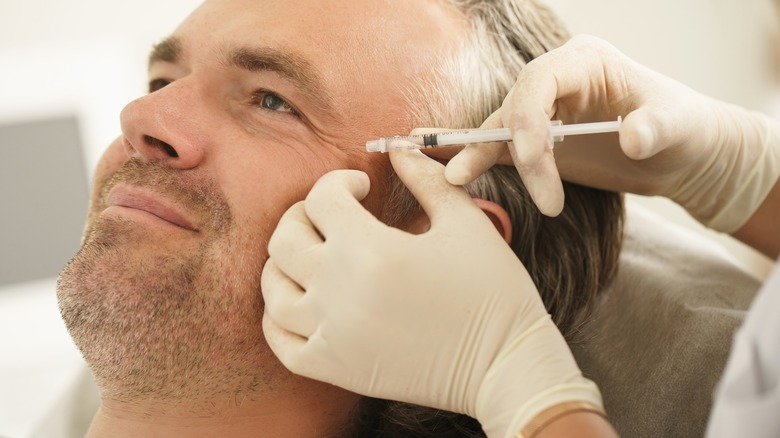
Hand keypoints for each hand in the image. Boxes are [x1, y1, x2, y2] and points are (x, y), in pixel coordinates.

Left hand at [261, 150, 601, 437]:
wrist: (504, 365)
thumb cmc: (493, 290)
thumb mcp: (466, 222)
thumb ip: (426, 178)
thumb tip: (397, 148)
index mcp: (372, 249)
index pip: (321, 198)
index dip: (339, 180)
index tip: (361, 186)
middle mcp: (341, 291)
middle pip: (285, 239)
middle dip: (303, 214)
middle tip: (330, 215)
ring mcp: (333, 334)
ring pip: (273, 289)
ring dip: (283, 263)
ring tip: (310, 256)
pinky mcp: (336, 368)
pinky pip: (280, 343)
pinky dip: (277, 318)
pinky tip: (298, 302)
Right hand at [442, 35, 779, 232]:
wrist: (684, 155)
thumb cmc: (686, 130)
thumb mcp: (680, 126)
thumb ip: (657, 128)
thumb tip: (633, 137)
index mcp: (585, 62)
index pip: (538, 83)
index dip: (527, 122)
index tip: (538, 166)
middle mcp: (557, 81)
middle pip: (513, 108)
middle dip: (504, 149)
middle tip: (507, 190)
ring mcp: (544, 111)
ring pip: (498, 129)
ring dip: (474, 155)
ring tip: (452, 179)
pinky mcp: (538, 141)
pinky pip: (501, 149)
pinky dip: (477, 161)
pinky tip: (450, 173)